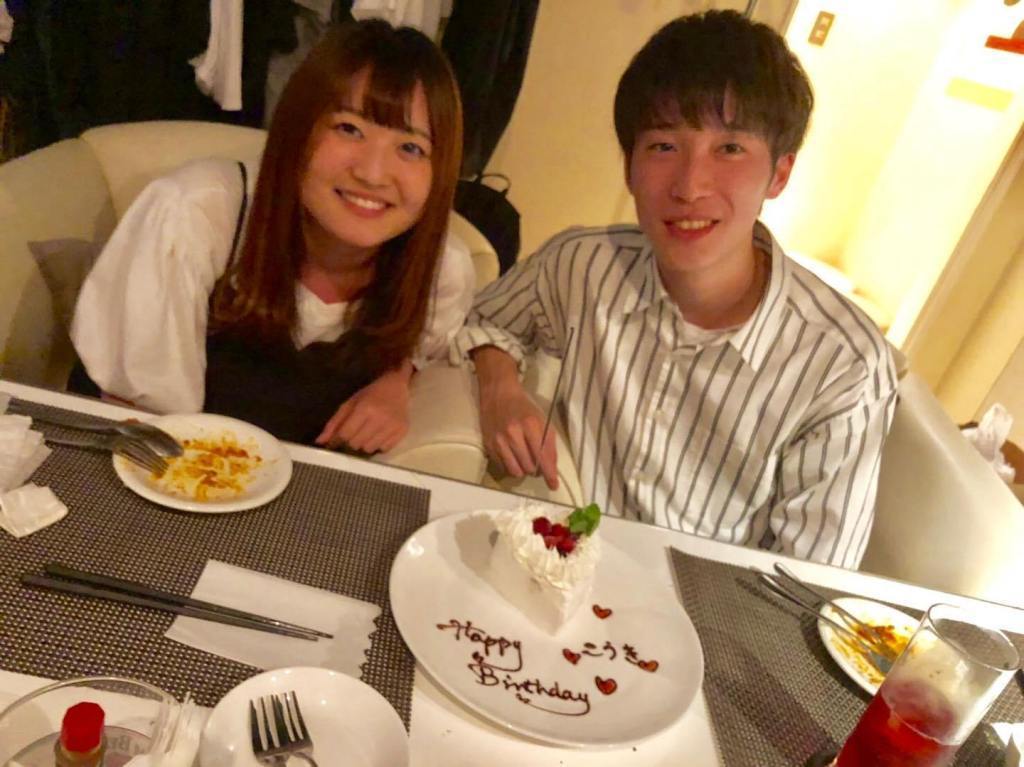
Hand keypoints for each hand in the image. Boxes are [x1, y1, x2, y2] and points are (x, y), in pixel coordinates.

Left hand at [315, 361, 412, 453]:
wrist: (397, 386)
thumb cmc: (371, 393)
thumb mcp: (350, 403)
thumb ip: (335, 423)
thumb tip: (320, 442)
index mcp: (364, 409)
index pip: (345, 434)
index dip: (339, 438)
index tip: (338, 438)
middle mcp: (380, 419)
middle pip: (356, 444)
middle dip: (352, 440)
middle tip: (356, 431)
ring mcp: (393, 426)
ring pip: (369, 449)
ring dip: (365, 443)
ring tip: (368, 432)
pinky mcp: (402, 432)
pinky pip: (384, 449)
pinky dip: (379, 444)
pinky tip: (380, 433)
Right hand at [474, 346, 558, 489]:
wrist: (498, 394)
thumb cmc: (524, 407)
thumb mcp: (542, 420)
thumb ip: (549, 444)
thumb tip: (551, 468)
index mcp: (531, 425)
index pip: (542, 457)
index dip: (549, 474)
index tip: (553, 485)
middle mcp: (513, 434)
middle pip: (529, 468)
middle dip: (536, 469)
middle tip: (536, 461)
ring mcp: (499, 441)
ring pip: (515, 471)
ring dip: (523, 470)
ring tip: (525, 460)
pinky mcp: (489, 445)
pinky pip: (503, 467)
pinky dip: (511, 466)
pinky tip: (513, 456)